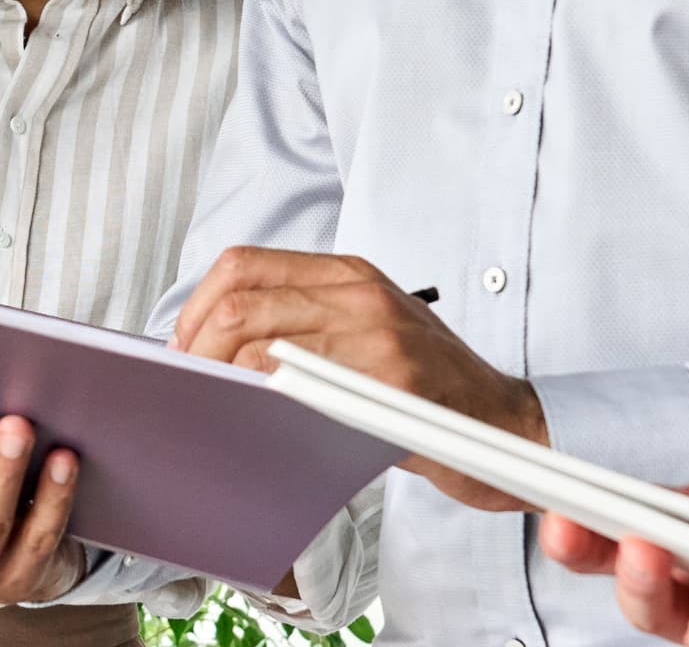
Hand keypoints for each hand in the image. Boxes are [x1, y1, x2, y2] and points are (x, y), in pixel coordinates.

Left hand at [172, 246, 544, 511]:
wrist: (506, 424)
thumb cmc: (430, 387)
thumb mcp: (370, 332)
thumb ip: (308, 324)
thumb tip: (220, 346)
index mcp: (349, 273)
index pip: (243, 265)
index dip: (197, 306)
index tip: (182, 347)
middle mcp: (360, 291)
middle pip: (240, 301)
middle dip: (195, 346)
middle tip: (185, 385)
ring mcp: (376, 332)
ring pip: (259, 340)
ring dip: (219, 377)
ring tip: (211, 406)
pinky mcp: (390, 379)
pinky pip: (301, 384)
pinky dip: (261, 402)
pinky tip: (254, 422)